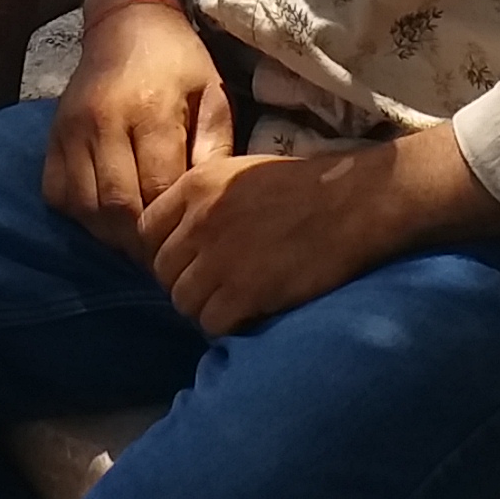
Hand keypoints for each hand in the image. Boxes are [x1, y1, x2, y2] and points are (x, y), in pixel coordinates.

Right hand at [45, 0, 230, 254]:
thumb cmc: (178, 61)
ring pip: (84, 206)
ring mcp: (72, 129)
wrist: (126, 21)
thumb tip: (208, 207)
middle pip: (117, 206)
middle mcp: (105, 121)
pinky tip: (105, 213)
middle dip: (140, 239)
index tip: (184, 241)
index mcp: (152, 110)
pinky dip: (80, 214)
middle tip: (159, 251)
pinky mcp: (52, 135)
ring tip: (134, 237)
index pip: (157, 190)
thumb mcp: (212, 96)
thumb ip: (215, 151)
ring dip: (110, 232)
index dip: (170, 225)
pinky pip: (58, 193)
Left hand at [135, 129, 499, 334]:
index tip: (189, 259)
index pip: (146, 230)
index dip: (165, 249)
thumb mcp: (243, 175)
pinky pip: (211, 322)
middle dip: (185, 282)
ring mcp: (218, 259)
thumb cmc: (306, 186)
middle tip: (215, 286)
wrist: (353, 204)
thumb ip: (205, 202)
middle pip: (163, 271)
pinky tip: (250, 312)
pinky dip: (227, 324)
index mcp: (196, 186)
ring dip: (205, 306)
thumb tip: (184, 238)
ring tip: (234, 301)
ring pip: (183, 301)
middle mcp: (198, 221)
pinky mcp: (243, 292)